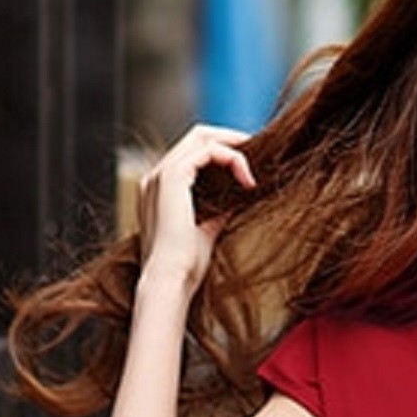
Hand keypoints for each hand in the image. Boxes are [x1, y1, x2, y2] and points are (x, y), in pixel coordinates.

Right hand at [136, 123, 257, 298]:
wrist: (171, 280)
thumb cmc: (186, 267)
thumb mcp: (206, 232)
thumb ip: (216, 212)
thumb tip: (236, 201)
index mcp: (161, 189)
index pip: (193, 154)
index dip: (223, 153)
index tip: (249, 167)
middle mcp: (156, 176)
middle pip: (197, 136)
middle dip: (231, 140)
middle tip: (260, 152)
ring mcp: (161, 173)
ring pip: (202, 137)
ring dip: (234, 148)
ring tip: (254, 172)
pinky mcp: (172, 176)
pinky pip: (207, 151)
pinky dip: (232, 159)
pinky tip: (248, 180)